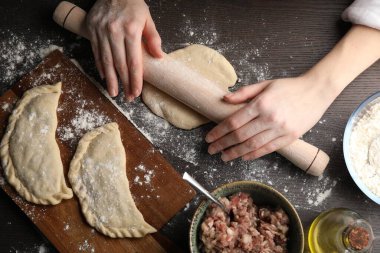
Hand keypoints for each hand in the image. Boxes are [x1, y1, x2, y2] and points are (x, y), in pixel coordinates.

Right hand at [86, 0, 162, 99]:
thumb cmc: (133, 4)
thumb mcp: (147, 18)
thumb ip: (153, 38)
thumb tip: (159, 57)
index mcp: (131, 31)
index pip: (134, 62)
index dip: (135, 79)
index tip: (136, 92)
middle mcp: (115, 32)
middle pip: (120, 65)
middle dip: (124, 83)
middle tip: (128, 97)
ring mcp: (101, 32)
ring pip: (106, 61)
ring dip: (110, 79)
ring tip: (113, 93)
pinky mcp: (92, 30)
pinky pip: (96, 52)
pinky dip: (100, 66)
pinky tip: (105, 76)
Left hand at [205, 75, 333, 160]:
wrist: (317, 91)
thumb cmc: (288, 86)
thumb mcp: (265, 84)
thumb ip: (244, 92)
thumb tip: (224, 99)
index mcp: (261, 103)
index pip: (233, 121)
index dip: (219, 132)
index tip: (209, 138)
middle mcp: (269, 118)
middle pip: (240, 136)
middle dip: (222, 144)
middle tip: (211, 150)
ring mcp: (280, 129)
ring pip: (252, 146)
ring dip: (235, 153)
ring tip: (224, 157)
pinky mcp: (290, 137)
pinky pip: (267, 149)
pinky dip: (253, 155)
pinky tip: (242, 157)